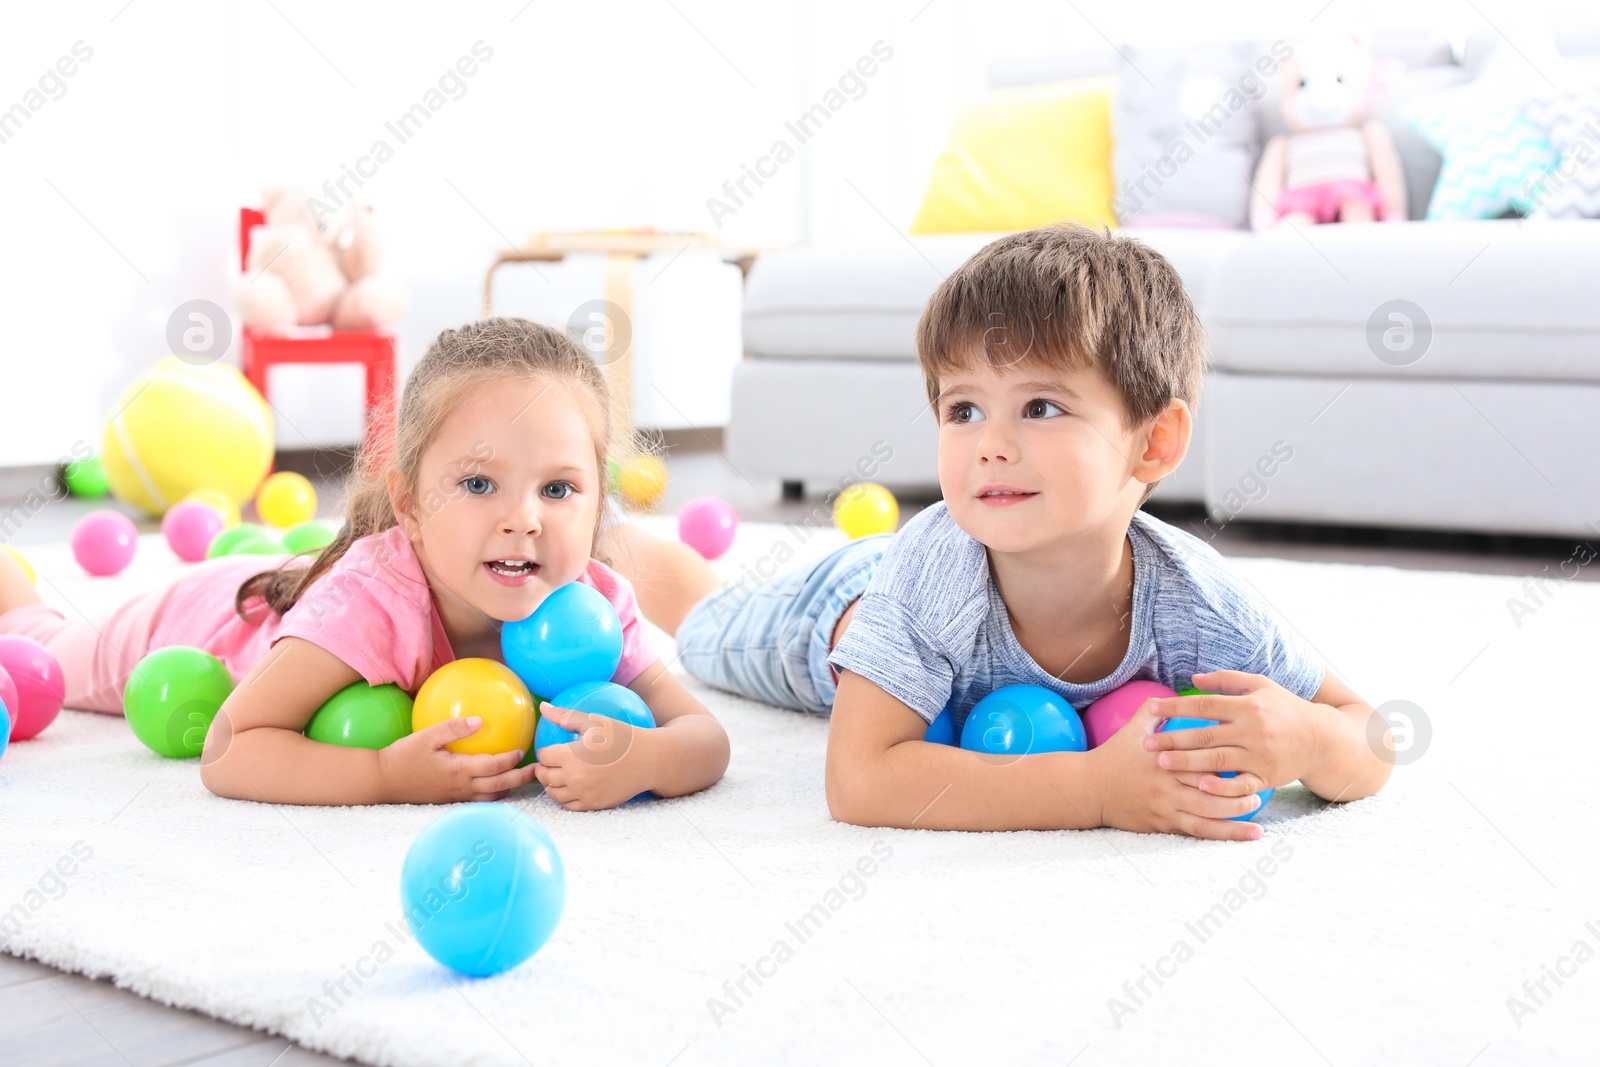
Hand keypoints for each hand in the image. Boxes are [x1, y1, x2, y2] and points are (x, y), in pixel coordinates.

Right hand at [377, 716, 537, 803]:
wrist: (383, 780)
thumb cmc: (404, 755)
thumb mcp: (427, 736)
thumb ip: (454, 728)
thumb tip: (479, 720)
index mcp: (458, 771)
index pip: (492, 767)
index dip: (511, 761)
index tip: (522, 751)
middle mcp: (461, 787)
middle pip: (498, 787)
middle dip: (519, 779)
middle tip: (536, 771)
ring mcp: (456, 797)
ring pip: (490, 798)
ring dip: (507, 789)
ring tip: (519, 779)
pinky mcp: (450, 800)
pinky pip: (478, 800)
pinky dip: (492, 794)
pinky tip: (494, 783)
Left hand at [533, 703, 654, 810]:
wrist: (648, 760)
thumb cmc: (622, 737)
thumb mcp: (594, 722)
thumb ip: (565, 716)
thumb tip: (543, 707)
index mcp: (571, 756)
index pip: (544, 756)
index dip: (546, 751)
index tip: (553, 749)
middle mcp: (574, 778)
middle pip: (544, 776)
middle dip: (544, 768)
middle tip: (552, 763)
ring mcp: (583, 794)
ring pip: (553, 793)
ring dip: (552, 784)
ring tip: (560, 775)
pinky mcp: (593, 805)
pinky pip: (569, 805)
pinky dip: (565, 797)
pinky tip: (572, 787)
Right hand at [1094, 698, 1265, 840]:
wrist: (1089, 788)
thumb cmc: (1113, 755)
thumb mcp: (1133, 728)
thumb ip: (1156, 710)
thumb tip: (1175, 693)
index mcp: (1163, 755)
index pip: (1200, 754)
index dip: (1226, 753)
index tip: (1249, 748)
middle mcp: (1166, 781)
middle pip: (1209, 784)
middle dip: (1237, 783)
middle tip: (1262, 778)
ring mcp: (1165, 805)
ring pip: (1208, 811)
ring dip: (1236, 810)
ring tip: (1256, 805)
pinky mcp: (1163, 824)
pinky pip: (1199, 830)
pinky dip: (1225, 833)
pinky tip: (1247, 834)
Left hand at [1143, 671, 1322, 796]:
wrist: (1322, 739)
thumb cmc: (1286, 709)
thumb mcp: (1261, 686)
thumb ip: (1227, 680)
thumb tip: (1193, 679)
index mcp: (1248, 706)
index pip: (1205, 705)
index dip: (1176, 706)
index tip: (1151, 707)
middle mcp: (1253, 730)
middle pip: (1206, 734)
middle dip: (1174, 738)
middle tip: (1147, 743)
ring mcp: (1260, 756)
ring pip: (1218, 760)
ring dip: (1188, 762)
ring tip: (1162, 762)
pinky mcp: (1267, 777)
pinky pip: (1241, 785)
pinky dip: (1221, 786)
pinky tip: (1200, 785)